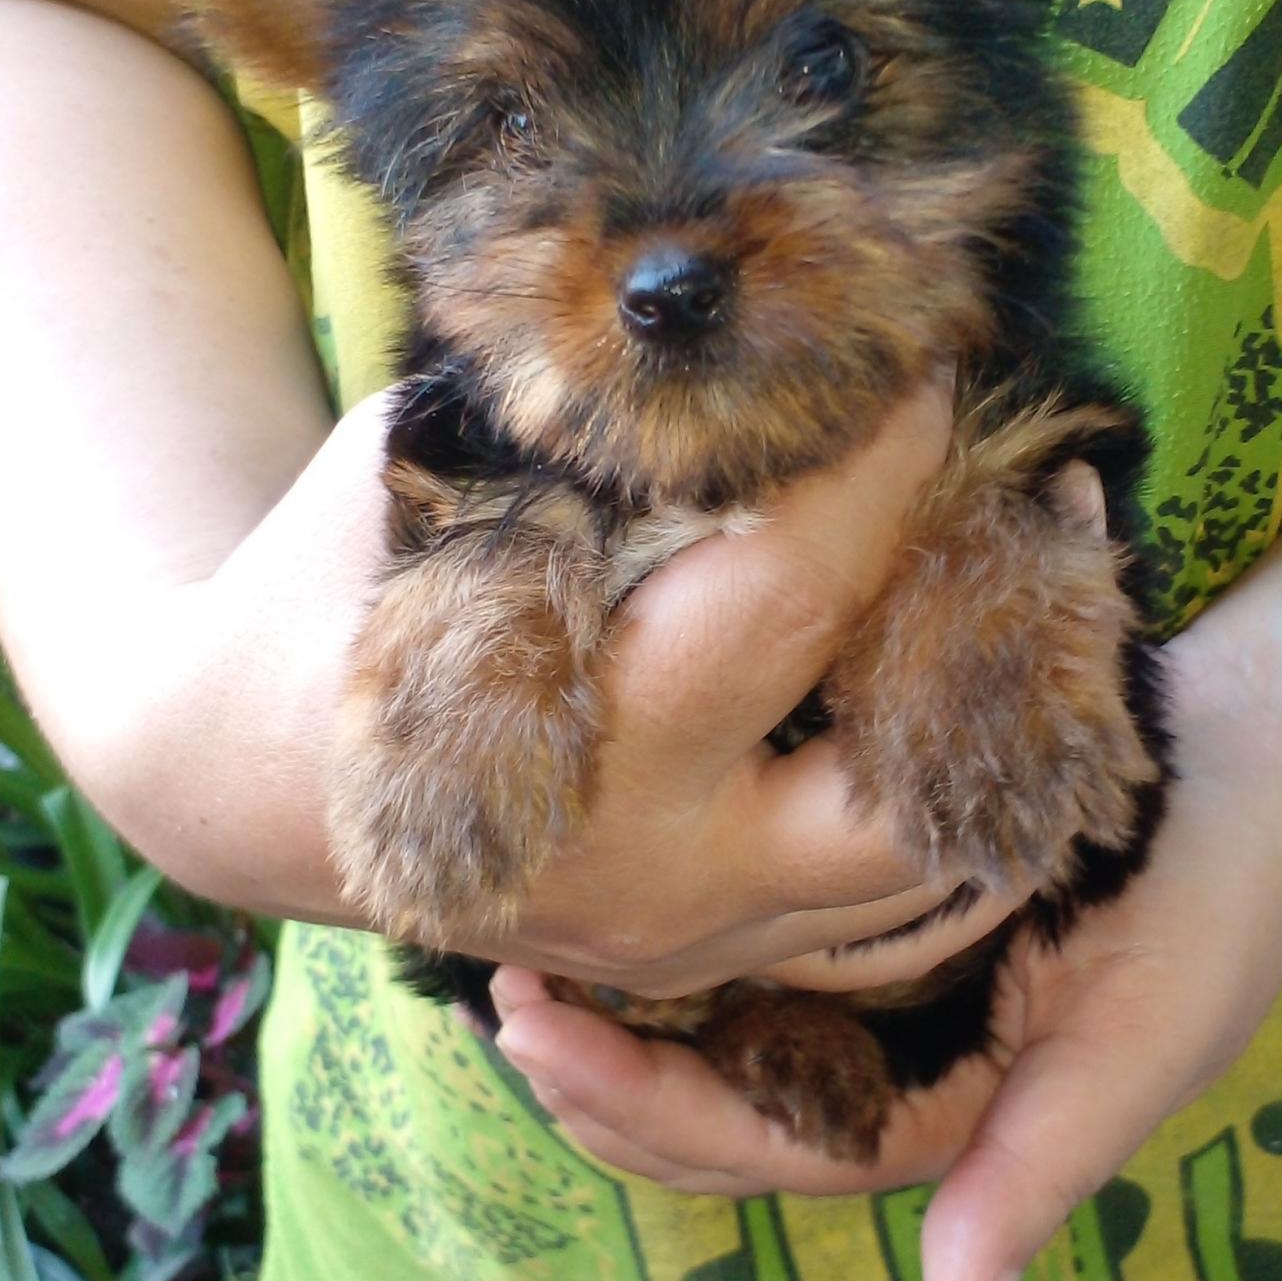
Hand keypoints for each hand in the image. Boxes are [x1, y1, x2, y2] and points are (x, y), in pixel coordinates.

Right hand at [64, 378, 1005, 996]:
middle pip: (903, 780)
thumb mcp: (420, 472)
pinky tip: (972, 696)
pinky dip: (946, 816)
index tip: (934, 367)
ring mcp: (682, 942)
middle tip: (1044, 508)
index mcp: (572, 742)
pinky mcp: (700, 967)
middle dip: (987, 630)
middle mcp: (649, 872)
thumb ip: (568, 417)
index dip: (880, 469)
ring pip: (924, 881)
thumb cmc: (322, 592)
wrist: (237, 778)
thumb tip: (729, 314)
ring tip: (1036, 595)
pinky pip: (879, 925)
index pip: (786, 596)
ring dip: (999, 738)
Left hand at [487, 617, 1281, 1280]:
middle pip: (719, 1110)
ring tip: (519, 957)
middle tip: (499, 993)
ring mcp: (888, 990)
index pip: (761, 1146)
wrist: (1267, 746)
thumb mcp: (1142, 1034)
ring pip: (724, 1033)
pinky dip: (680, 938)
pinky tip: (617, 896)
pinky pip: (758, 945)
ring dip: (625, 1014)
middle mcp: (899, 1065)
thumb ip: (1042, 1171)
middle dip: (604, 1074)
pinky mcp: (883, 911)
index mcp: (947, 1120)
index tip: (533, 1031)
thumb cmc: (1214, 888)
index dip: (642, 1105)